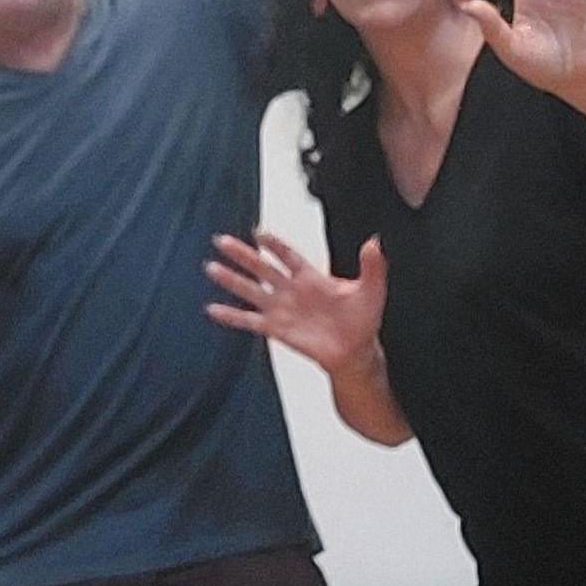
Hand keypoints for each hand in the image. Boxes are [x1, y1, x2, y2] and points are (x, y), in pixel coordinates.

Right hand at [206, 230, 385, 374]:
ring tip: (211, 268)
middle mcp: (291, 290)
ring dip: (231, 280)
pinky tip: (213, 310)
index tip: (259, 232)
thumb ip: (372, 266)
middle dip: (242, 255)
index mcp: (310, 277)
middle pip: (262, 268)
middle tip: (221, 241)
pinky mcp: (276, 329)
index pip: (287, 255)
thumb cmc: (363, 321)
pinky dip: (232, 316)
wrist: (356, 352)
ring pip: (251, 291)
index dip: (274, 244)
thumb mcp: (372, 290)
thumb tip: (374, 242)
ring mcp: (281, 309)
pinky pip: (249, 321)